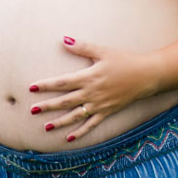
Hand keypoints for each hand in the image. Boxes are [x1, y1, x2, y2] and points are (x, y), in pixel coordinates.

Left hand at [28, 37, 157, 142]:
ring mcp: (99, 105)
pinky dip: (80, 132)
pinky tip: (68, 138)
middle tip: (32, 110)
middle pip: (65, 101)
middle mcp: (91, 93)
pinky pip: (91, 124)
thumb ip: (82, 47)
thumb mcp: (103, 51)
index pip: (62, 83)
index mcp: (88, 77)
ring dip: (60, 122)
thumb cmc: (124, 61)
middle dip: (47, 106)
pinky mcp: (107, 112)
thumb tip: (63, 39)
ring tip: (45, 127)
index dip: (46, 86)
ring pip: (75, 116)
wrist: (146, 76)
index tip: (31, 88)